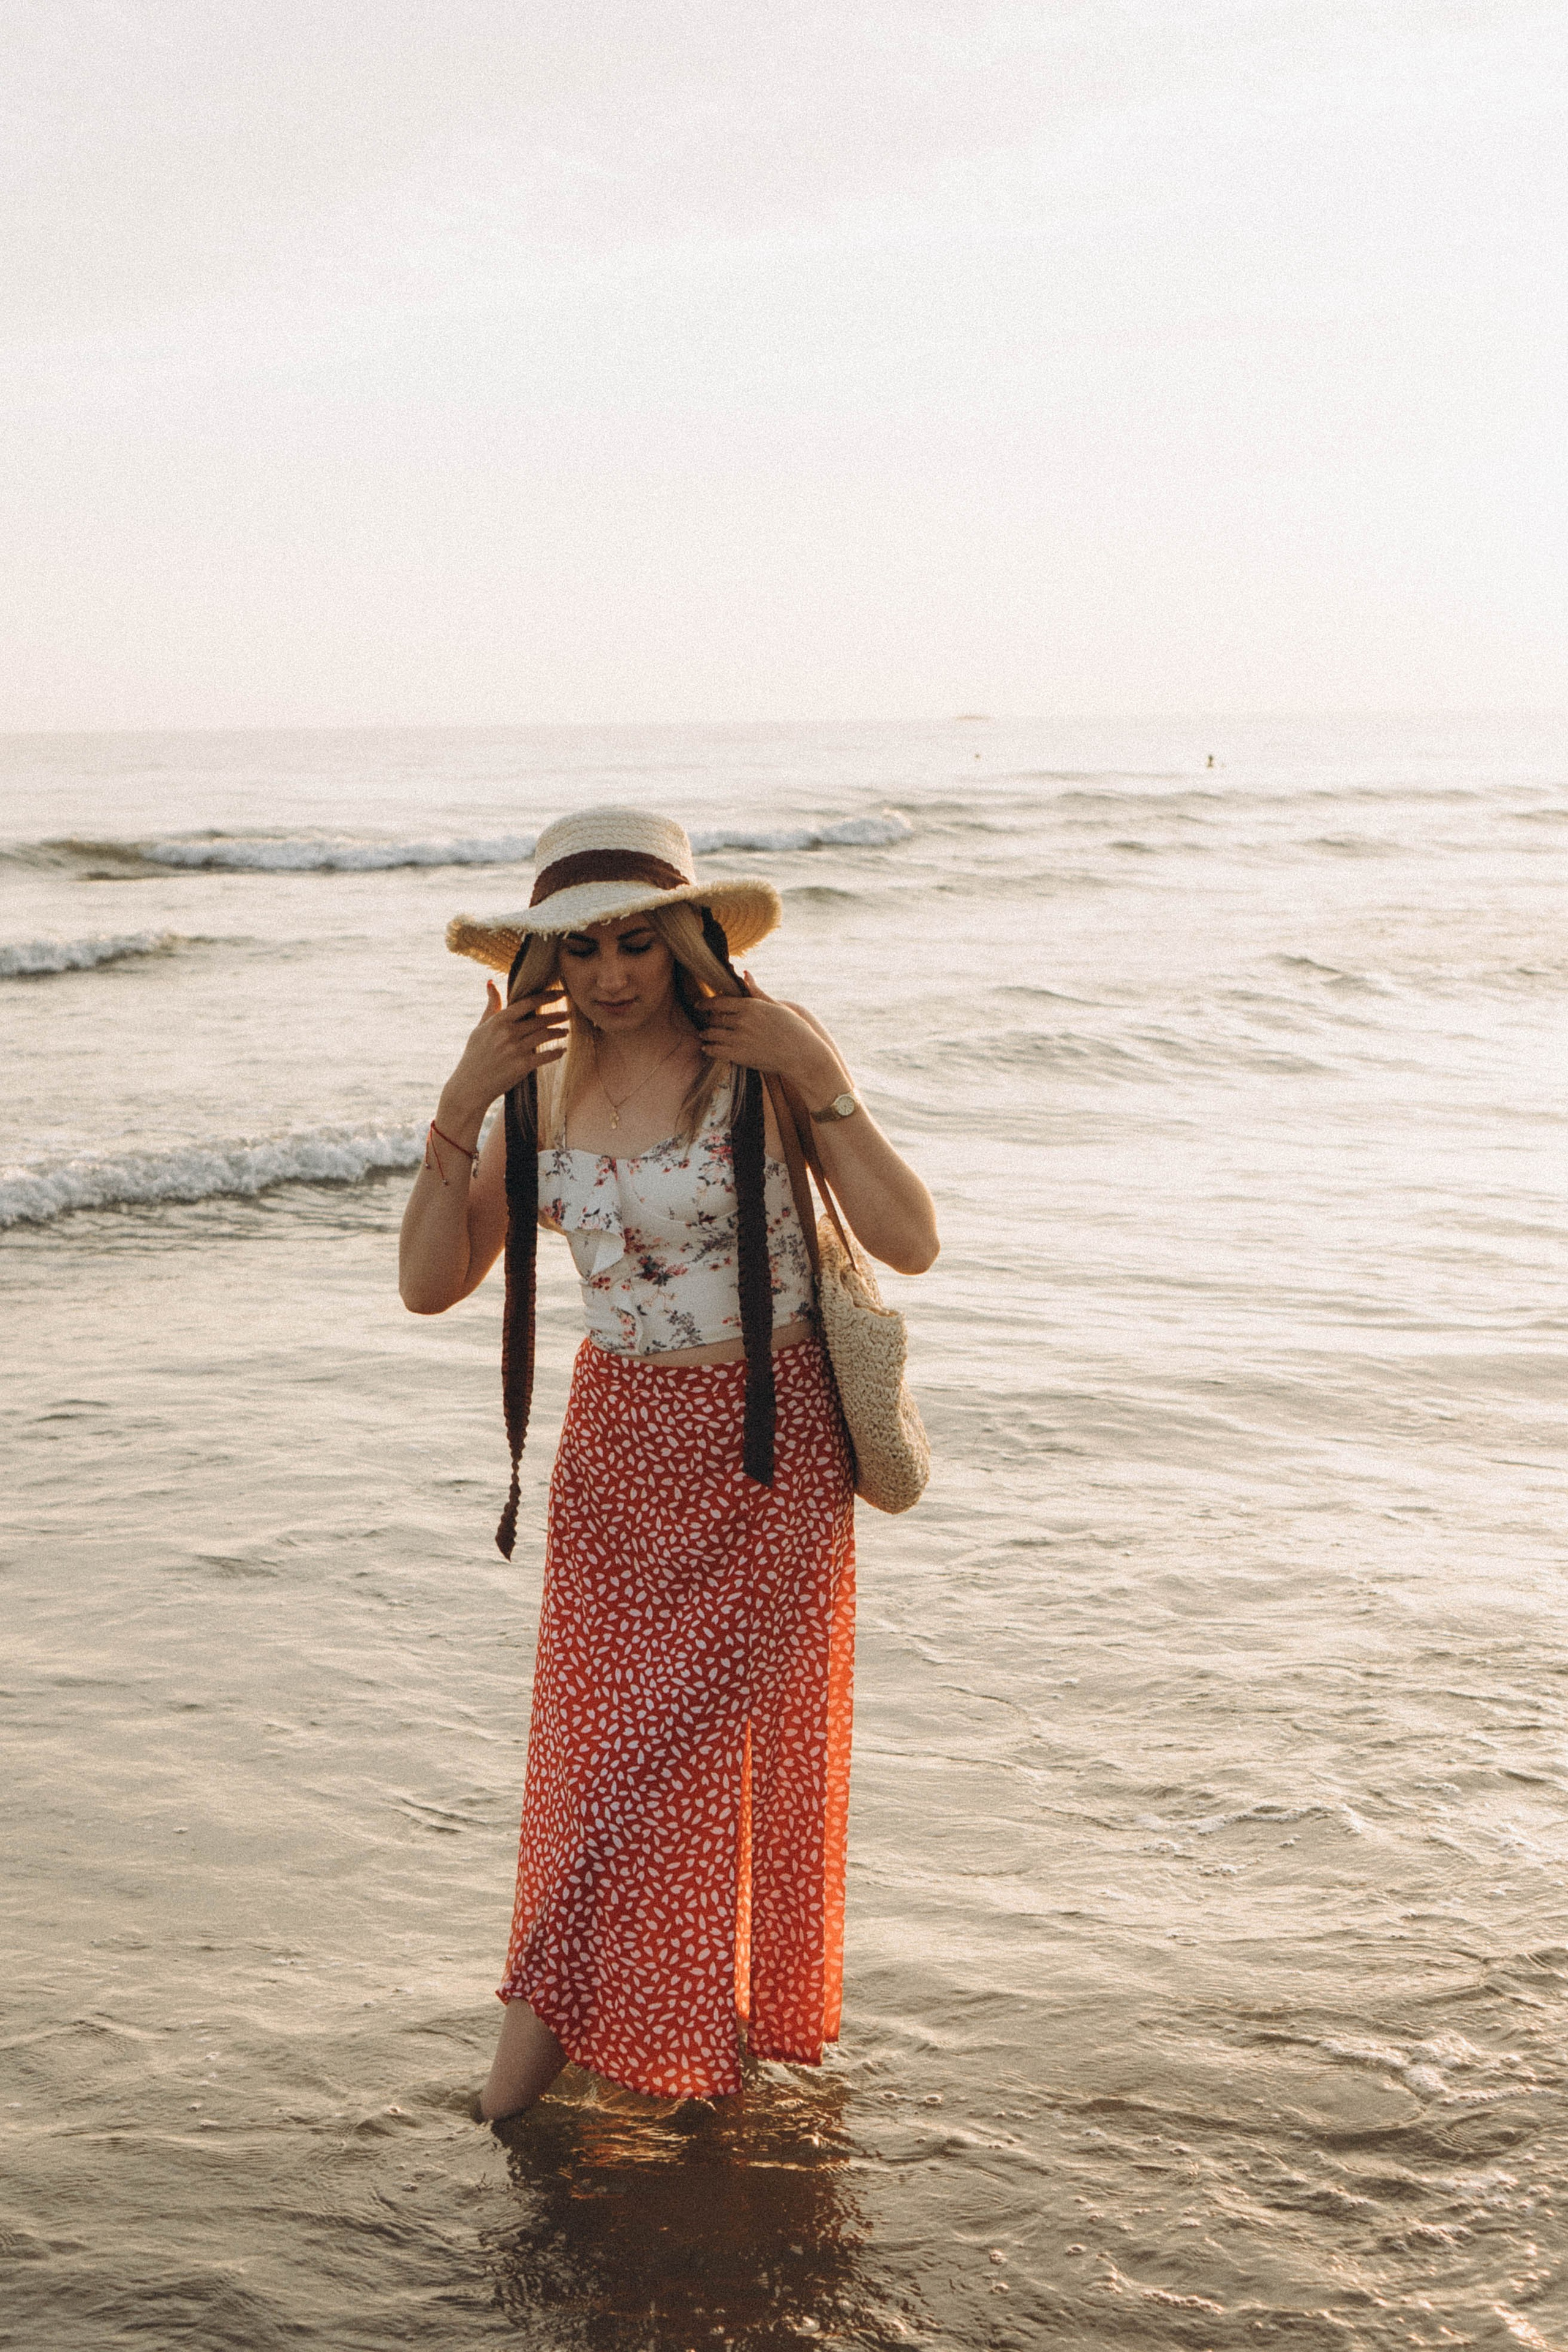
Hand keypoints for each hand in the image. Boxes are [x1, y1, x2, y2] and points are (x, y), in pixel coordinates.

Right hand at [439, 980, 567, 1136]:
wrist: (470, 1085)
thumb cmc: (475, 1054)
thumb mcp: (480, 1027)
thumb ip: (491, 1005)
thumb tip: (491, 983)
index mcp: (498, 1021)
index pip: (528, 1003)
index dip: (547, 996)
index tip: (560, 993)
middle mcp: (508, 1033)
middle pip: (540, 1019)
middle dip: (557, 1015)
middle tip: (567, 1013)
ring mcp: (516, 1050)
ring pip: (545, 1035)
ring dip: (559, 1032)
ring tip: (566, 1030)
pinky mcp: (522, 1066)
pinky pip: (546, 1056)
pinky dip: (557, 1052)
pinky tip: (562, 1050)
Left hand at [695, 974, 844, 1100]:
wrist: (802, 1055)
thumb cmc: (794, 1029)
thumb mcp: (777, 1006)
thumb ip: (757, 991)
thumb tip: (745, 973)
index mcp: (750, 1006)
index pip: (719, 1002)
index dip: (706, 1004)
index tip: (699, 1005)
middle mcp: (742, 1021)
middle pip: (714, 1018)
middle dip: (707, 1020)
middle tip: (704, 1021)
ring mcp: (739, 1039)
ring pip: (712, 1034)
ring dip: (706, 1034)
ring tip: (704, 1035)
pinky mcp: (739, 1056)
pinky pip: (715, 1051)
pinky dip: (709, 1049)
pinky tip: (708, 1048)